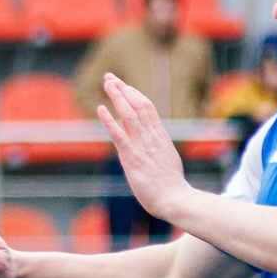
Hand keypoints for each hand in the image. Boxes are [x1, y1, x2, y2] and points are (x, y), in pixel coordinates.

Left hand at [97, 73, 191, 220]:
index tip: (123, 84)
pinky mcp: (132, 159)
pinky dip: (109, 121)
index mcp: (160, 136)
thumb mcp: (166, 160)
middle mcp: (152, 137)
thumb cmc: (171, 186)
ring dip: (117, 97)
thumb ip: (158, 149)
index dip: (134, 94)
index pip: (147, 108)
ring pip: (130, 115)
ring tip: (107, 83)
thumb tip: (154, 144)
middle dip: (123, 89)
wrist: (176, 200)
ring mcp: (143, 147)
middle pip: (138, 105)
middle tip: (109, 77)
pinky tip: (100, 109)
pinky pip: (119, 136)